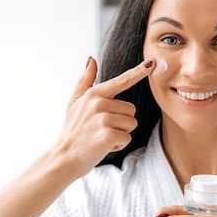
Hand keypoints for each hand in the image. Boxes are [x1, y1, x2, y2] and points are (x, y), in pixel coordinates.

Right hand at [54, 56, 154, 179]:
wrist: (64, 157)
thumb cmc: (73, 130)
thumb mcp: (74, 102)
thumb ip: (85, 81)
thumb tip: (91, 60)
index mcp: (94, 94)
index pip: (122, 80)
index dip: (139, 72)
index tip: (151, 63)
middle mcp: (99, 104)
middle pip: (131, 109)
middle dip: (121, 121)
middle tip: (102, 128)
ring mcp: (103, 119)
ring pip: (131, 123)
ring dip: (121, 133)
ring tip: (103, 136)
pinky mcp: (107, 135)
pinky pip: (127, 137)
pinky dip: (119, 144)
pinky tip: (104, 145)